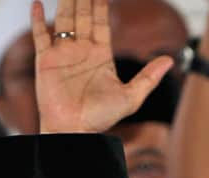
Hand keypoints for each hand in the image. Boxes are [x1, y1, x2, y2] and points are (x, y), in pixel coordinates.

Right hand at [32, 0, 173, 132]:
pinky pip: (40, 36)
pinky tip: (38, 4)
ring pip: (64, 20)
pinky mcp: (46, 62)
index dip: (102, 3)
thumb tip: (170, 60)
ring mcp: (63, 55)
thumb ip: (149, 77)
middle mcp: (81, 51)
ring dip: (65, 2)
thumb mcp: (131, 97)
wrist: (73, 132)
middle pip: (82, 15)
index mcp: (100, 55)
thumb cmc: (100, 119)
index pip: (101, 21)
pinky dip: (38, 20)